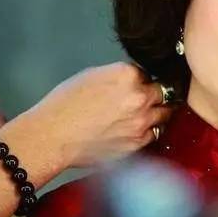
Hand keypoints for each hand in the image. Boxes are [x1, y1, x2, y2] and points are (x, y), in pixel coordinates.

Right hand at [20, 62, 173, 169]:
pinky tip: (132, 130)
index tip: (138, 85)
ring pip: (164, 114)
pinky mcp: (137, 143)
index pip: (150, 72)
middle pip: (164, 92)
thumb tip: (136, 78)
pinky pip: (153, 134)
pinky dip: (147, 132)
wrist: (53, 136)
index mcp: (128, 75)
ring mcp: (141, 122)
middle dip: (156, 95)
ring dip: (156, 114)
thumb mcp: (92, 75)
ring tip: (138, 116)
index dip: (143, 80)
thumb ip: (120, 76)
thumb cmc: (65, 105)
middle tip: (145, 100)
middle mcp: (139, 97)